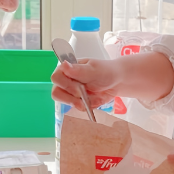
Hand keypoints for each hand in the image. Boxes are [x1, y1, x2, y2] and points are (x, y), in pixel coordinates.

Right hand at [51, 51, 173, 111]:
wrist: (117, 81)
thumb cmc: (105, 71)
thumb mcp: (94, 70)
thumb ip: (79, 70)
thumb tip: (64, 64)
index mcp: (66, 69)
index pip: (56, 78)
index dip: (66, 85)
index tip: (79, 88)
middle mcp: (65, 80)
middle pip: (57, 93)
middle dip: (73, 98)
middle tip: (85, 96)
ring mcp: (70, 92)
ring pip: (65, 103)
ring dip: (80, 103)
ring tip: (92, 99)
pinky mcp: (77, 102)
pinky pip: (76, 109)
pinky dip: (87, 107)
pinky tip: (95, 100)